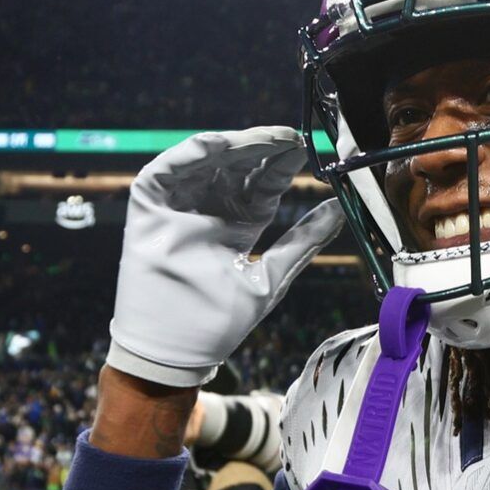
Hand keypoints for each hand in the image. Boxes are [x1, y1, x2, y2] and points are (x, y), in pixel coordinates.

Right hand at [107, 127, 344, 386]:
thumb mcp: (272, 275)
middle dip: (263, 149)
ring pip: (206, 163)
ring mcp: (178, 208)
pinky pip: (166, 171)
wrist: (175, 352)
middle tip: (290, 137)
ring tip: (264, 138)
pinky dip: (190, 155)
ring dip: (235, 147)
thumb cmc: (218, 323)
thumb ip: (304, 241)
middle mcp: (209, 211)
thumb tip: (341, 210)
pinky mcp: (149, 209)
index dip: (282, 165)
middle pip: (238, 168)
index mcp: (238, 226)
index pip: (263, 185)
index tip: (306, 149)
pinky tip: (219, 144)